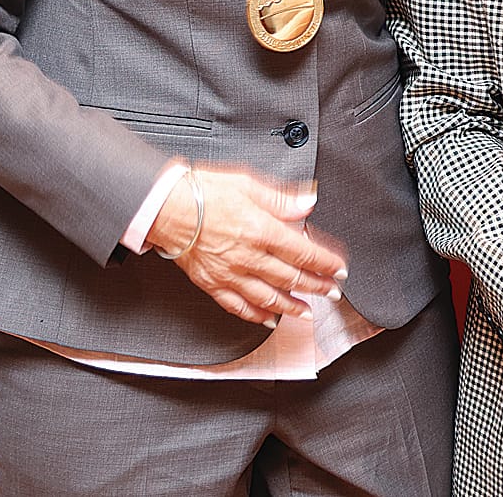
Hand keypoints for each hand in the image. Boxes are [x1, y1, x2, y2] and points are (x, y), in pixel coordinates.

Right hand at [148, 166, 348, 326]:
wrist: (163, 208)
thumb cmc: (202, 192)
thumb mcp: (248, 183)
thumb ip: (282, 198)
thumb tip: (308, 202)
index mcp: (262, 231)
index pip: (304, 253)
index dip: (326, 264)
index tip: (339, 269)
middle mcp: (249, 257)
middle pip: (291, 278)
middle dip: (317, 287)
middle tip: (333, 292)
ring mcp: (230, 274)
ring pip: (268, 297)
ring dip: (292, 307)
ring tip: (308, 312)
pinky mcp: (212, 283)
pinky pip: (237, 306)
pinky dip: (256, 316)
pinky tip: (267, 320)